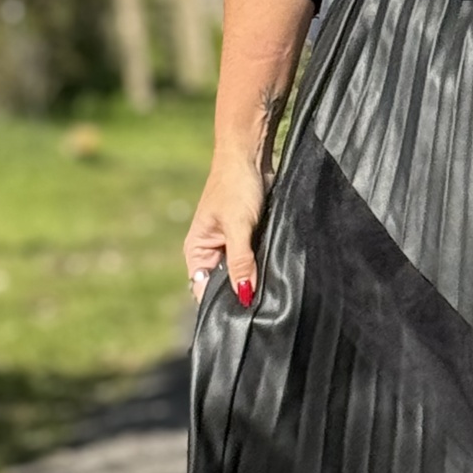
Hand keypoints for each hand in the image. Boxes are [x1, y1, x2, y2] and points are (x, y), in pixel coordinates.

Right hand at [185, 153, 266, 305]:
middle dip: (241, 293)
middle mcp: (211, 251)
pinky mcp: (248, 237)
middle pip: (225, 285)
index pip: (204, 290)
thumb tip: (244, 295)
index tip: (244, 317)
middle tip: (263, 307)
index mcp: (197, 251)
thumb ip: (241, 261)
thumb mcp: (239, 226)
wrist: (250, 155)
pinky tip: (275, 274)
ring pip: (242, 273)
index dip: (221, 304)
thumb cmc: (236, 186)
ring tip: (271, 293)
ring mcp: (230, 245)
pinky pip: (254, 260)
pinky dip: (262, 266)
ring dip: (254, 280)